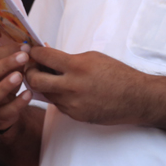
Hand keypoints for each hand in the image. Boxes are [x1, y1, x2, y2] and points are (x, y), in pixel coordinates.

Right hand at [0, 43, 32, 133]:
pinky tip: (28, 94)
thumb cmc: (1, 82)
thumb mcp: (5, 69)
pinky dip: (17, 103)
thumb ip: (14, 59)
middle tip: (24, 57)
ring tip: (20, 76)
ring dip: (5, 85)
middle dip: (6, 65)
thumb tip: (28, 48)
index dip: (6, 51)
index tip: (25, 47)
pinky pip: (6, 111)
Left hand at [25, 47, 143, 124]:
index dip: (34, 52)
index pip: (43, 57)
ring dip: (44, 85)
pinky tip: (66, 90)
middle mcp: (71, 86)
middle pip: (34, 80)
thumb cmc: (117, 74)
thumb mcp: (92, 58)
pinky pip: (57, 104)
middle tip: (33, 67)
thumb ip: (68, 58)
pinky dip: (57, 96)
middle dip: (29, 72)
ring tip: (50, 77)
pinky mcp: (74, 115)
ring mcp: (72, 103)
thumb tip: (48, 55)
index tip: (32, 51)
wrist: (135, 98)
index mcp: (76, 66)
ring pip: (45, 94)